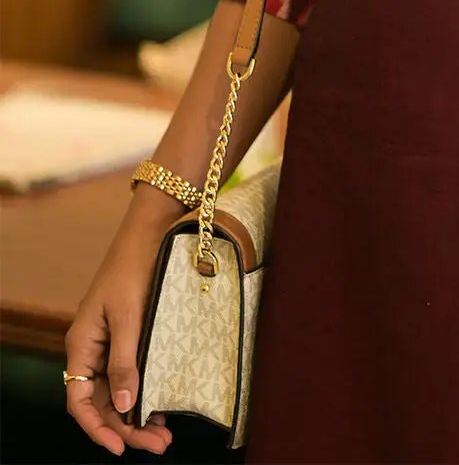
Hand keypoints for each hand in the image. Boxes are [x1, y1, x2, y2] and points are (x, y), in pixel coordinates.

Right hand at [65, 220, 174, 455]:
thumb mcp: (130, 315)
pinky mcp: (129, 336)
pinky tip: (162, 408)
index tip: (120, 448)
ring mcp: (110, 344)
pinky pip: (131, 374)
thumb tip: (125, 404)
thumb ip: (125, 360)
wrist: (151, 232)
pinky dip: (145, 393)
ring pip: (118, 392)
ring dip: (137, 416)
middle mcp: (92, 349)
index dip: (98, 428)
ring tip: (164, 436)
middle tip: (159, 445)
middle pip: (102, 402)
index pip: (79, 401)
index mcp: (82, 344)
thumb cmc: (135, 267)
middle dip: (127, 428)